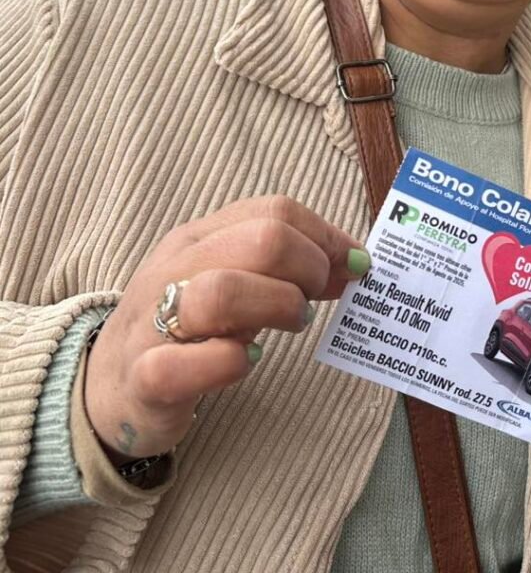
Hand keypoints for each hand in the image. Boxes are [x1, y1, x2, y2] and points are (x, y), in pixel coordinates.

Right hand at [85, 196, 368, 461]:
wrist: (107, 388)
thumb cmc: (188, 327)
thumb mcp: (235, 279)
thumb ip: (287, 264)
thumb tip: (356, 260)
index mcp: (200, 237)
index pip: (276, 211)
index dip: (327, 238)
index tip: (351, 267)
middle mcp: (174, 268)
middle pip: (261, 241)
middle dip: (309, 269)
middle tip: (314, 300)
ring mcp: (152, 321)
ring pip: (222, 292)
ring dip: (277, 308)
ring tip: (290, 325)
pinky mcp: (144, 379)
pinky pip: (185, 364)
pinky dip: (229, 362)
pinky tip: (244, 360)